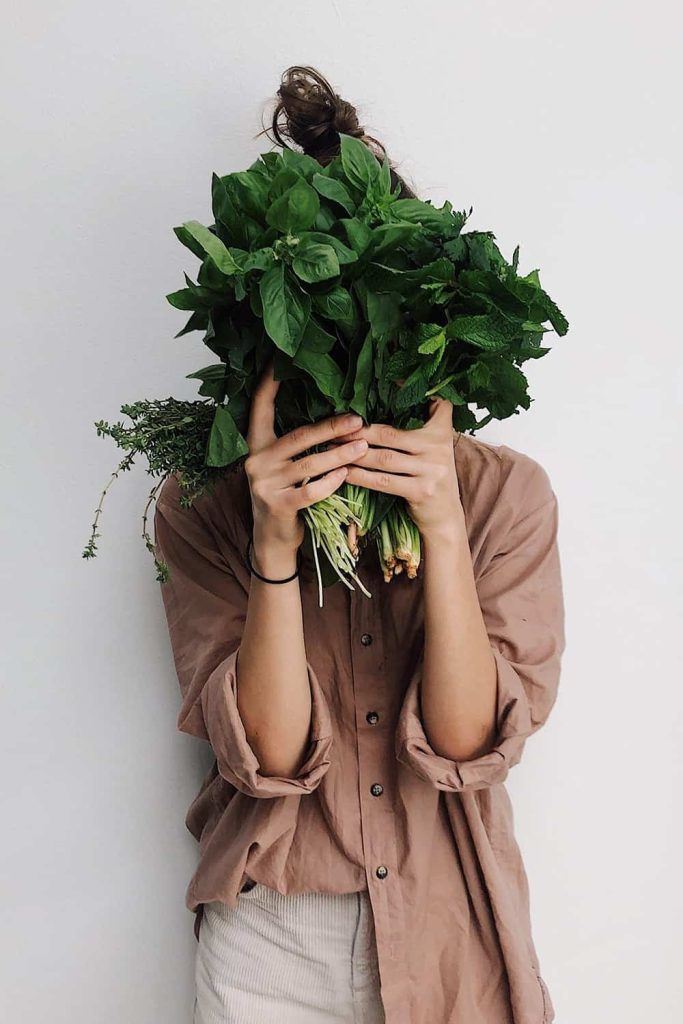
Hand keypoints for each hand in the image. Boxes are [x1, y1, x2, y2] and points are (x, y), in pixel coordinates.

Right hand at [244, 361, 368, 552]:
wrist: (272, 539)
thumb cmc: (286, 495)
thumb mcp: (283, 466)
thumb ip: (296, 445)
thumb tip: (334, 417)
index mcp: (256, 445)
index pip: (259, 407)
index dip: (269, 384)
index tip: (279, 362)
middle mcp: (256, 461)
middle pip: (299, 436)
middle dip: (331, 427)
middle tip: (358, 420)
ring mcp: (264, 484)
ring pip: (309, 464)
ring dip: (340, 455)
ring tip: (364, 447)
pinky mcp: (277, 505)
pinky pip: (310, 491)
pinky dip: (330, 482)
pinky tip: (347, 475)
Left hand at [336, 397, 463, 539]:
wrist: (446, 517)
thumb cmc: (430, 476)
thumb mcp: (433, 447)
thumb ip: (419, 425)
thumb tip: (385, 397)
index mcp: (442, 430)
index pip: (432, 403)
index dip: (407, 390)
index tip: (384, 380)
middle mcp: (439, 447)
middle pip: (390, 433)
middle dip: (359, 431)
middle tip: (335, 427)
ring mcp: (432, 470)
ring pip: (384, 458)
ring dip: (354, 453)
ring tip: (332, 448)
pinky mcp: (421, 491)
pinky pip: (383, 481)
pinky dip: (361, 476)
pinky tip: (344, 471)